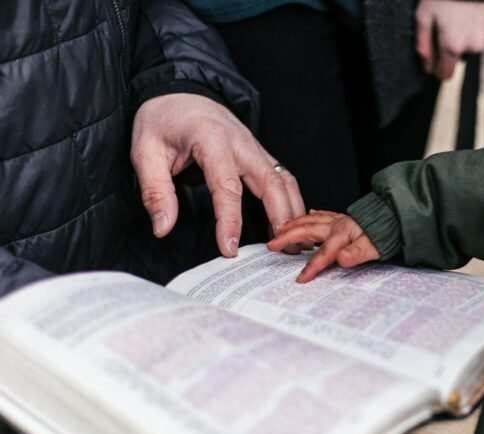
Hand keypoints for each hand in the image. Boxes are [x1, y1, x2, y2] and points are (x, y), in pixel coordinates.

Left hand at [131, 93, 305, 256]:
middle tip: (283, 250)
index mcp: (212, 139)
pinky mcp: (259, 153)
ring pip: (284, 180)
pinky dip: (291, 200)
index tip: (229, 249)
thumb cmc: (163, 118)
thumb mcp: (145, 151)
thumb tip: (163, 227)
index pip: (227, 186)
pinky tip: (290, 222)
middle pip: (271, 183)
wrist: (181, 90)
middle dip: (281, 218)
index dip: (230, 221)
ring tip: (295, 241)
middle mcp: (241, 142)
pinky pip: (283, 177)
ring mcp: (255, 147)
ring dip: (293, 210)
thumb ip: (155, 191)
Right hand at [267, 211, 379, 282]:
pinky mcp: (343, 218)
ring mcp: (339, 219)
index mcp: (344, 233)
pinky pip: (323, 214)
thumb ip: (357, 253)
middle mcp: (338, 224)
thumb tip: (342, 259)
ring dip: (294, 224)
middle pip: (308, 230)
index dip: (312, 266)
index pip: (324, 253)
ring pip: (311, 220)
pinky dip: (312, 215)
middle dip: (289, 237)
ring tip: (280, 228)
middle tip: (272, 244)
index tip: (301, 279)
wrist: (398, 217)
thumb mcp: (376, 247)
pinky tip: (308, 214)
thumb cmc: (387, 233)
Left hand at [416, 0, 483, 78]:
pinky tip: (478, 7)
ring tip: (464, 11)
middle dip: (454, 43)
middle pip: (461, 54)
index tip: (434, 59)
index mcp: (453, 46)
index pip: (445, 74)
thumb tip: (427, 66)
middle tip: (449, 21)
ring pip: (477, 40)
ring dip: (470, 30)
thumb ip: (423, 44)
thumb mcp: (423, 15)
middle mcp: (474, 45)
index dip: (437, 68)